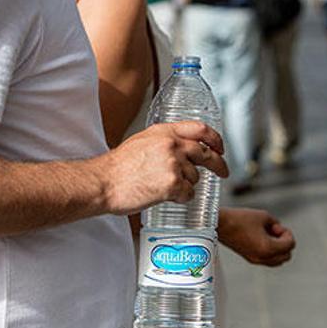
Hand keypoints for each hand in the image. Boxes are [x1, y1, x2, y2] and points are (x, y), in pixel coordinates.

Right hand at [101, 121, 227, 215]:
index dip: (215, 138)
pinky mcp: (173, 184)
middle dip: (218, 164)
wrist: (104, 182)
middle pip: (206, 154)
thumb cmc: (118, 167)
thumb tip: (180, 150)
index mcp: (164, 132)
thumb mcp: (141, 142)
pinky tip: (165, 196)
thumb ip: (162, 142)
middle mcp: (172, 145)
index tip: (220, 147)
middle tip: (223, 172)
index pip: (200, 129)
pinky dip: (180, 198)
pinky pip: (188, 194)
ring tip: (163, 187)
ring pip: (195, 178)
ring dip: (185, 185)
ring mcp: (174, 164)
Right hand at [218, 207, 294, 266]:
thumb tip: (279, 230)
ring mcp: (255, 260)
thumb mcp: (263, 216)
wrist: (219, 224)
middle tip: (273, 230)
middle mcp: (262, 258)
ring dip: (278, 248)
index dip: (287, 233)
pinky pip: (268, 260)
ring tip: (268, 234)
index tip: (275, 226)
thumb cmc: (240, 219)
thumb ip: (276, 223)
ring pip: (278, 260)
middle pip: (287, 256)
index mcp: (268, 248)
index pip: (290, 245)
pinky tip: (262, 238)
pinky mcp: (249, 258)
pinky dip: (270, 251)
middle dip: (284, 242)